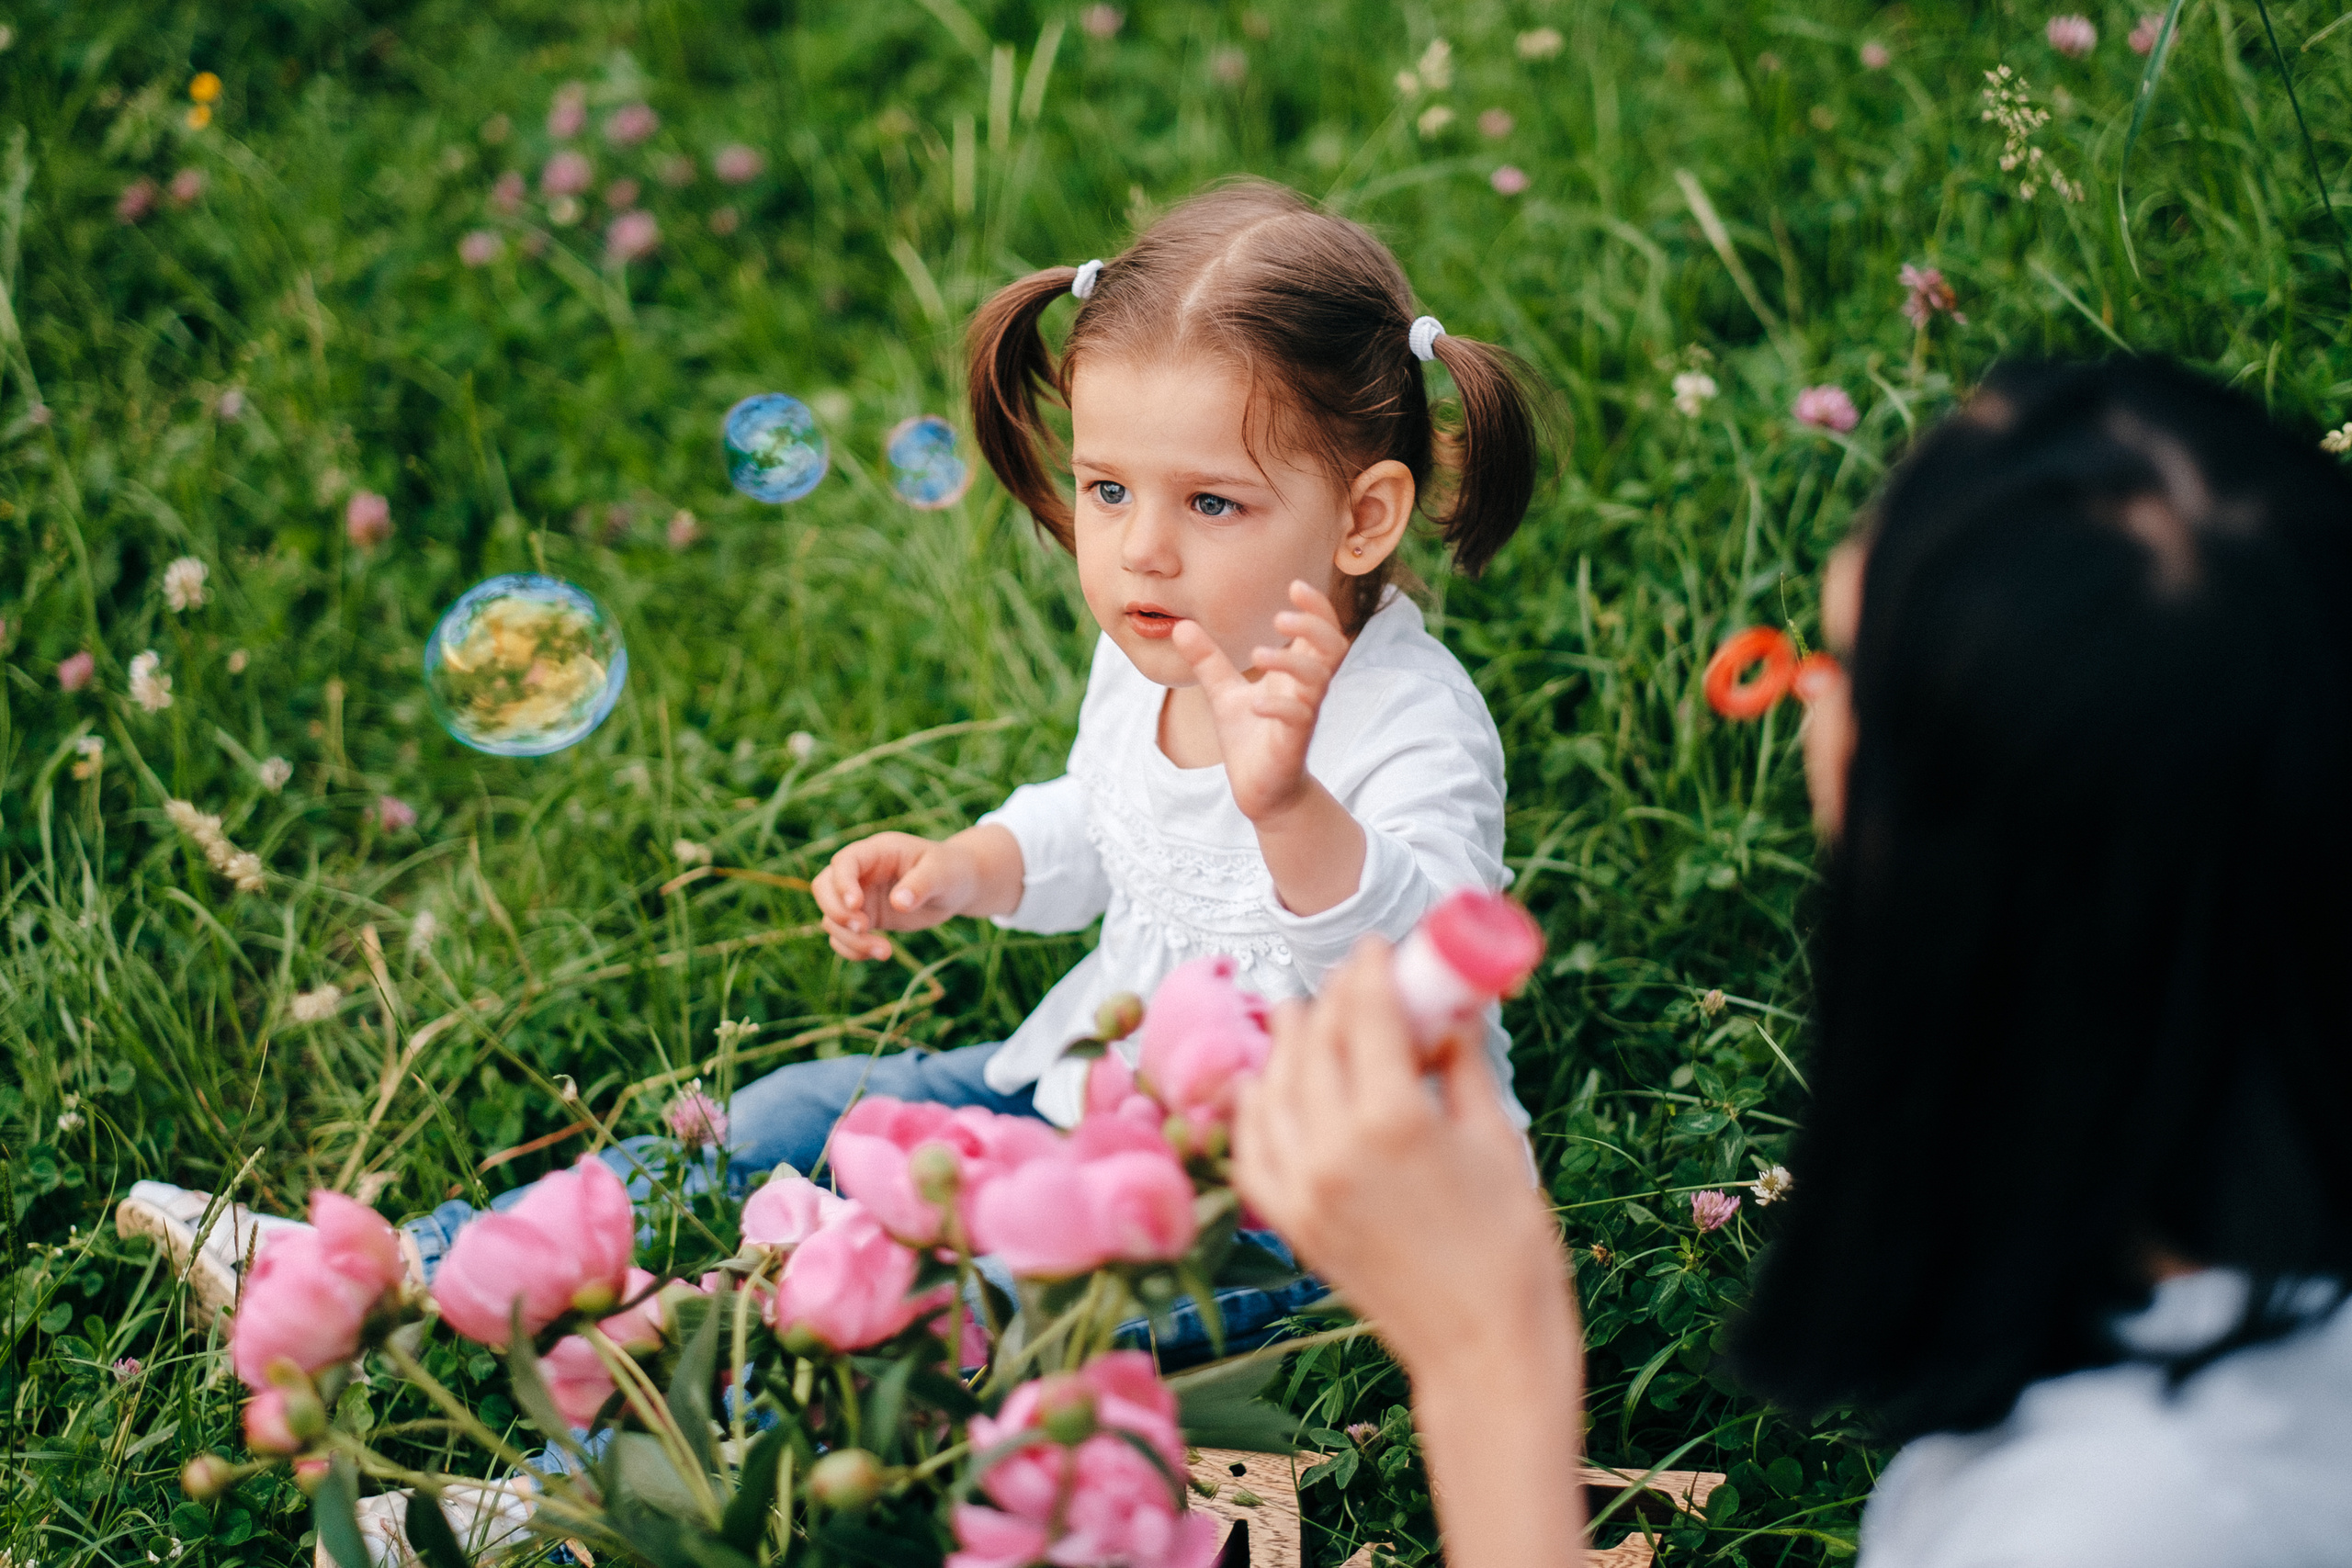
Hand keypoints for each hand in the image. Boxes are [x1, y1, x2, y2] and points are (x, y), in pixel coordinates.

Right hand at [811, 832, 985, 960]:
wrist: (957, 887)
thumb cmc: (950, 871)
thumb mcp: (941, 873)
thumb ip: (920, 884)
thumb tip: (899, 903)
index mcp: (877, 852)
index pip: (844, 862)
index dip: (842, 883)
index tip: (856, 905)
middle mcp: (862, 873)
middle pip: (823, 887)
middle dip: (835, 911)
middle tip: (864, 928)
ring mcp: (861, 897)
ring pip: (831, 917)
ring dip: (849, 938)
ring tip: (884, 951)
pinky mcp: (867, 919)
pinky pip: (844, 936)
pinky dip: (853, 949)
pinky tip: (879, 953)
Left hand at [1171, 580, 1347, 822]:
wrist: (1259, 790)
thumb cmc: (1249, 737)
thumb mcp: (1222, 693)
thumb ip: (1208, 661)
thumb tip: (1181, 625)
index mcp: (1296, 673)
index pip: (1322, 631)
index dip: (1316, 608)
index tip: (1294, 586)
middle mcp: (1306, 690)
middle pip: (1333, 647)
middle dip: (1314, 626)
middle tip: (1280, 618)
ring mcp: (1303, 716)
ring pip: (1318, 680)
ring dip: (1291, 662)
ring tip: (1257, 653)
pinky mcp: (1294, 743)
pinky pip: (1298, 719)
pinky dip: (1279, 707)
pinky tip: (1254, 703)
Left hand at [1233, 940, 1575, 1379]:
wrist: (1483, 1348)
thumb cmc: (1510, 1243)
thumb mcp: (1495, 1137)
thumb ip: (1461, 1064)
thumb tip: (1446, 1009)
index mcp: (1393, 1122)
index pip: (1365, 1017)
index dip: (1370, 972)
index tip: (1377, 950)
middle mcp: (1332, 1149)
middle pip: (1313, 1044)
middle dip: (1331, 1001)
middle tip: (1353, 981)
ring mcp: (1302, 1189)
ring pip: (1272, 1089)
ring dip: (1285, 1045)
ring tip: (1298, 1016)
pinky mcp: (1291, 1224)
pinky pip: (1251, 1149)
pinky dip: (1254, 1110)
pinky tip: (1266, 1087)